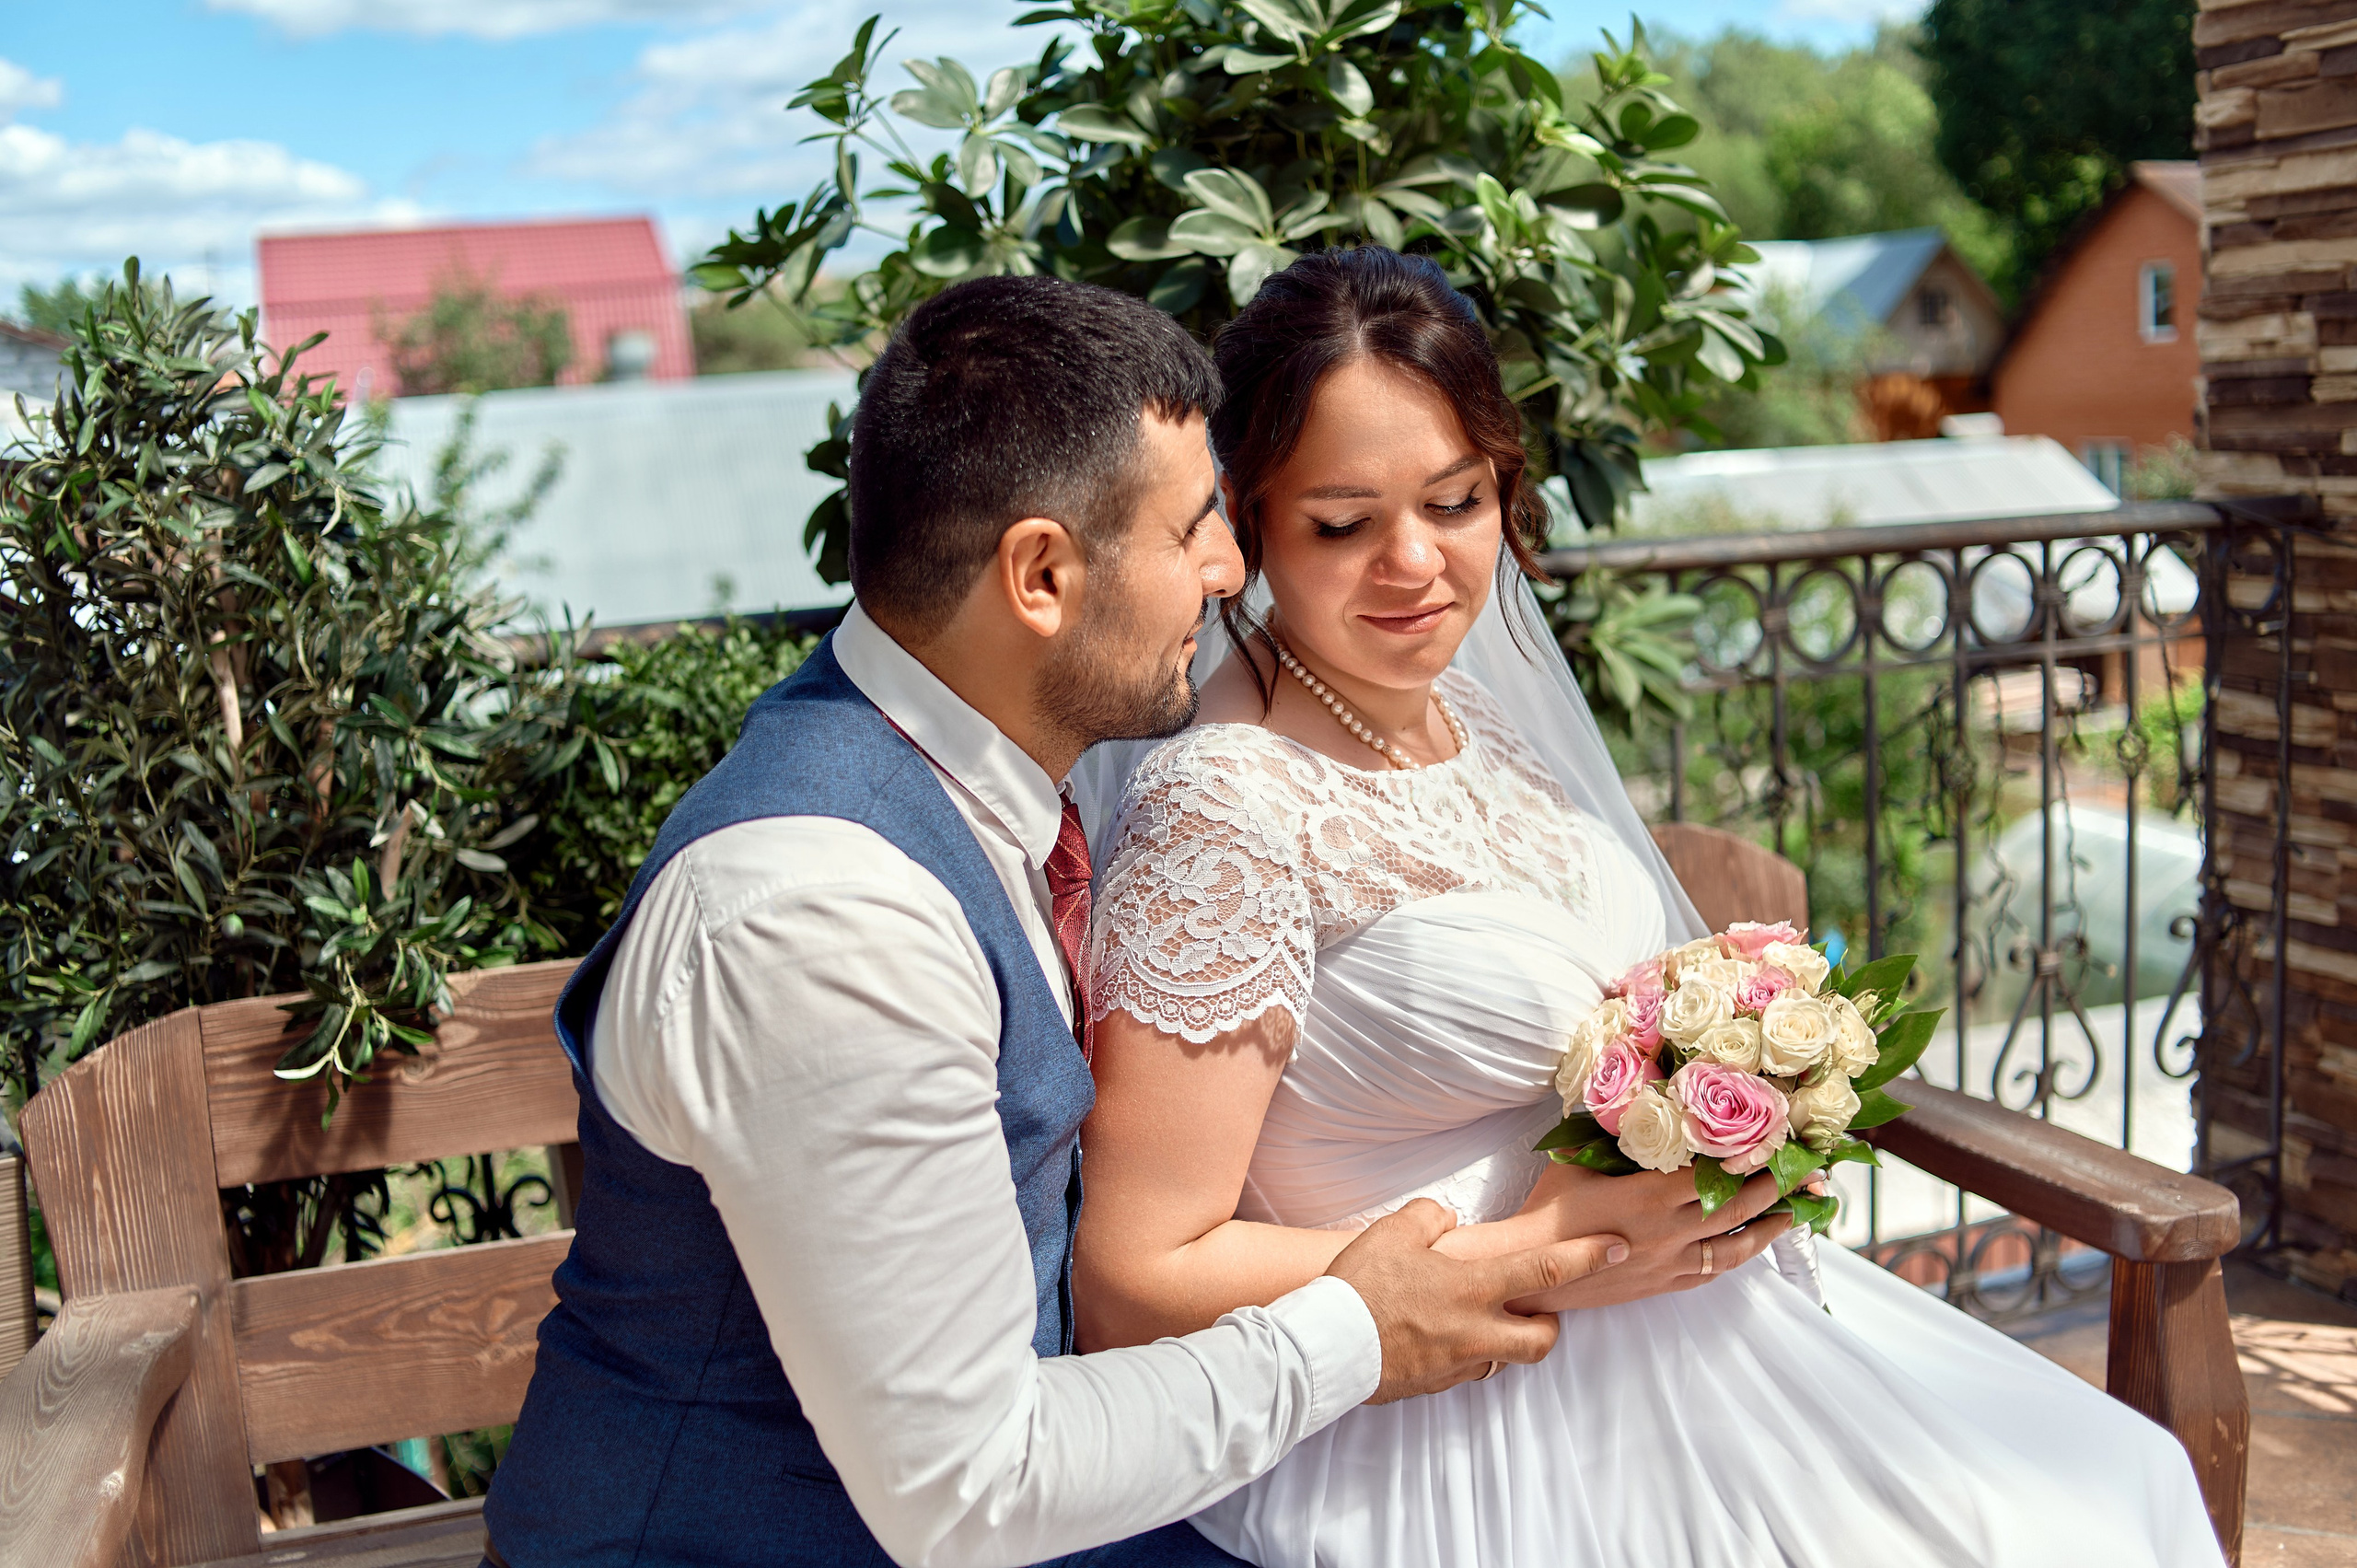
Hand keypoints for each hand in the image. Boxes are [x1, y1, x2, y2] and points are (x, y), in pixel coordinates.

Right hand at [1324, 1198, 1627, 1404]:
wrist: (1328, 1347)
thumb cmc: (1361, 1286)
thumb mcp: (1393, 1232)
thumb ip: (1430, 1218)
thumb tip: (1447, 1221)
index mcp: (1473, 1288)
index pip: (1545, 1269)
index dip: (1587, 1257)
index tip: (1618, 1249)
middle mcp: (1476, 1330)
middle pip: (1542, 1339)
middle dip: (1551, 1327)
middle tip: (1537, 1310)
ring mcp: (1459, 1363)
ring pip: (1506, 1360)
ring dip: (1505, 1342)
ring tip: (1483, 1322)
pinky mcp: (1437, 1384)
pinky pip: (1467, 1371)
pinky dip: (1466, 1356)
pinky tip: (1442, 1339)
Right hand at [1502, 1161, 1791, 1313]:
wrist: (1531, 1270)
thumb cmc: (1549, 1209)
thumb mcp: (1576, 1158)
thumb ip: (1611, 1134)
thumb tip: (1632, 1099)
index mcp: (1651, 1195)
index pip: (1715, 1172)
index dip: (1750, 1156)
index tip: (1777, 1141)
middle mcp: (1670, 1232)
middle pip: (1737, 1207)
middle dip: (1774, 1187)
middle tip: (1804, 1173)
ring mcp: (1670, 1262)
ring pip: (1735, 1246)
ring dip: (1769, 1228)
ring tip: (1795, 1213)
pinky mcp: (1664, 1284)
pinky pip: (1713, 1271)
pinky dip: (1738, 1257)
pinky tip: (1750, 1246)